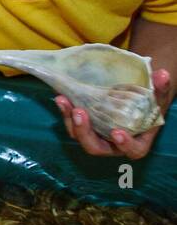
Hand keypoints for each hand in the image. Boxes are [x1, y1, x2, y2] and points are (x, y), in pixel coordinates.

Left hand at [55, 68, 169, 159]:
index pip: (132, 150)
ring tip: (63, 100)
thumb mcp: (157, 97)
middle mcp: (113, 144)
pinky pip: (71, 123)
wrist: (133, 100)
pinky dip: (65, 110)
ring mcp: (96, 136)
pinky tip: (61, 96)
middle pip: (95, 147)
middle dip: (85, 132)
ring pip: (79, 135)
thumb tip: (163, 74)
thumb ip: (160, 88)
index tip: (117, 132)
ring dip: (69, 119)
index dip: (125, 144)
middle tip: (80, 112)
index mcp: (136, 142)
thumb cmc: (148, 104)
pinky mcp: (83, 126)